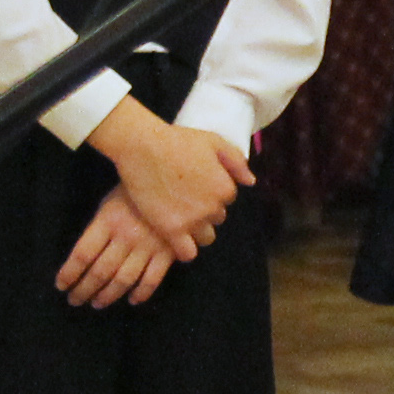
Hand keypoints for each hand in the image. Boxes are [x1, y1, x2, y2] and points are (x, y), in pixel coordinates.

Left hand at [55, 188, 175, 307]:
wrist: (177, 181)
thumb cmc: (136, 191)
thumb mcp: (110, 202)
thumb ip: (98, 228)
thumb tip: (84, 258)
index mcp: (108, 221)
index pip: (82, 254)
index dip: (69, 273)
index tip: (61, 285)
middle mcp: (125, 237)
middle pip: (100, 271)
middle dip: (84, 289)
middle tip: (74, 301)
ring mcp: (148, 246)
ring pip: (124, 279)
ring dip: (108, 295)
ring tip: (97, 303)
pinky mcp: (168, 252)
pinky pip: (152, 279)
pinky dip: (142, 293)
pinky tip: (132, 300)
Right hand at [85, 101, 247, 260]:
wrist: (142, 146)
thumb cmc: (177, 140)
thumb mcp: (213, 141)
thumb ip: (235, 161)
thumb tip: (250, 181)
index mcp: (224, 188)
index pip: (228, 198)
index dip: (212, 190)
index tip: (196, 183)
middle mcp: (212, 207)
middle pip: (217, 218)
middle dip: (205, 209)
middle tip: (185, 197)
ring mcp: (192, 221)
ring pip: (205, 237)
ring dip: (197, 229)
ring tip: (180, 216)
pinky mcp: (171, 230)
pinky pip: (187, 253)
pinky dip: (185, 249)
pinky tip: (176, 237)